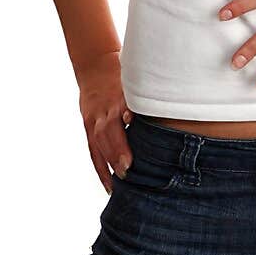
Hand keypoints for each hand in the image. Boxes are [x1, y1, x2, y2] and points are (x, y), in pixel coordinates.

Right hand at [75, 50, 133, 191]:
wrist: (95, 67)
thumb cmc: (123, 79)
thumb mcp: (135, 83)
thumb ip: (145, 100)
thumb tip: (166, 111)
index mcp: (116, 99)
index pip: (118, 116)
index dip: (124, 131)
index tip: (131, 149)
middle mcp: (102, 112)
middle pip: (106, 134)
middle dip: (116, 153)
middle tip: (128, 171)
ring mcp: (93, 121)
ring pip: (98, 145)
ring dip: (108, 165)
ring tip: (118, 185)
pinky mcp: (88, 129)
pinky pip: (93, 153)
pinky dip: (101, 170)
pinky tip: (109, 187)